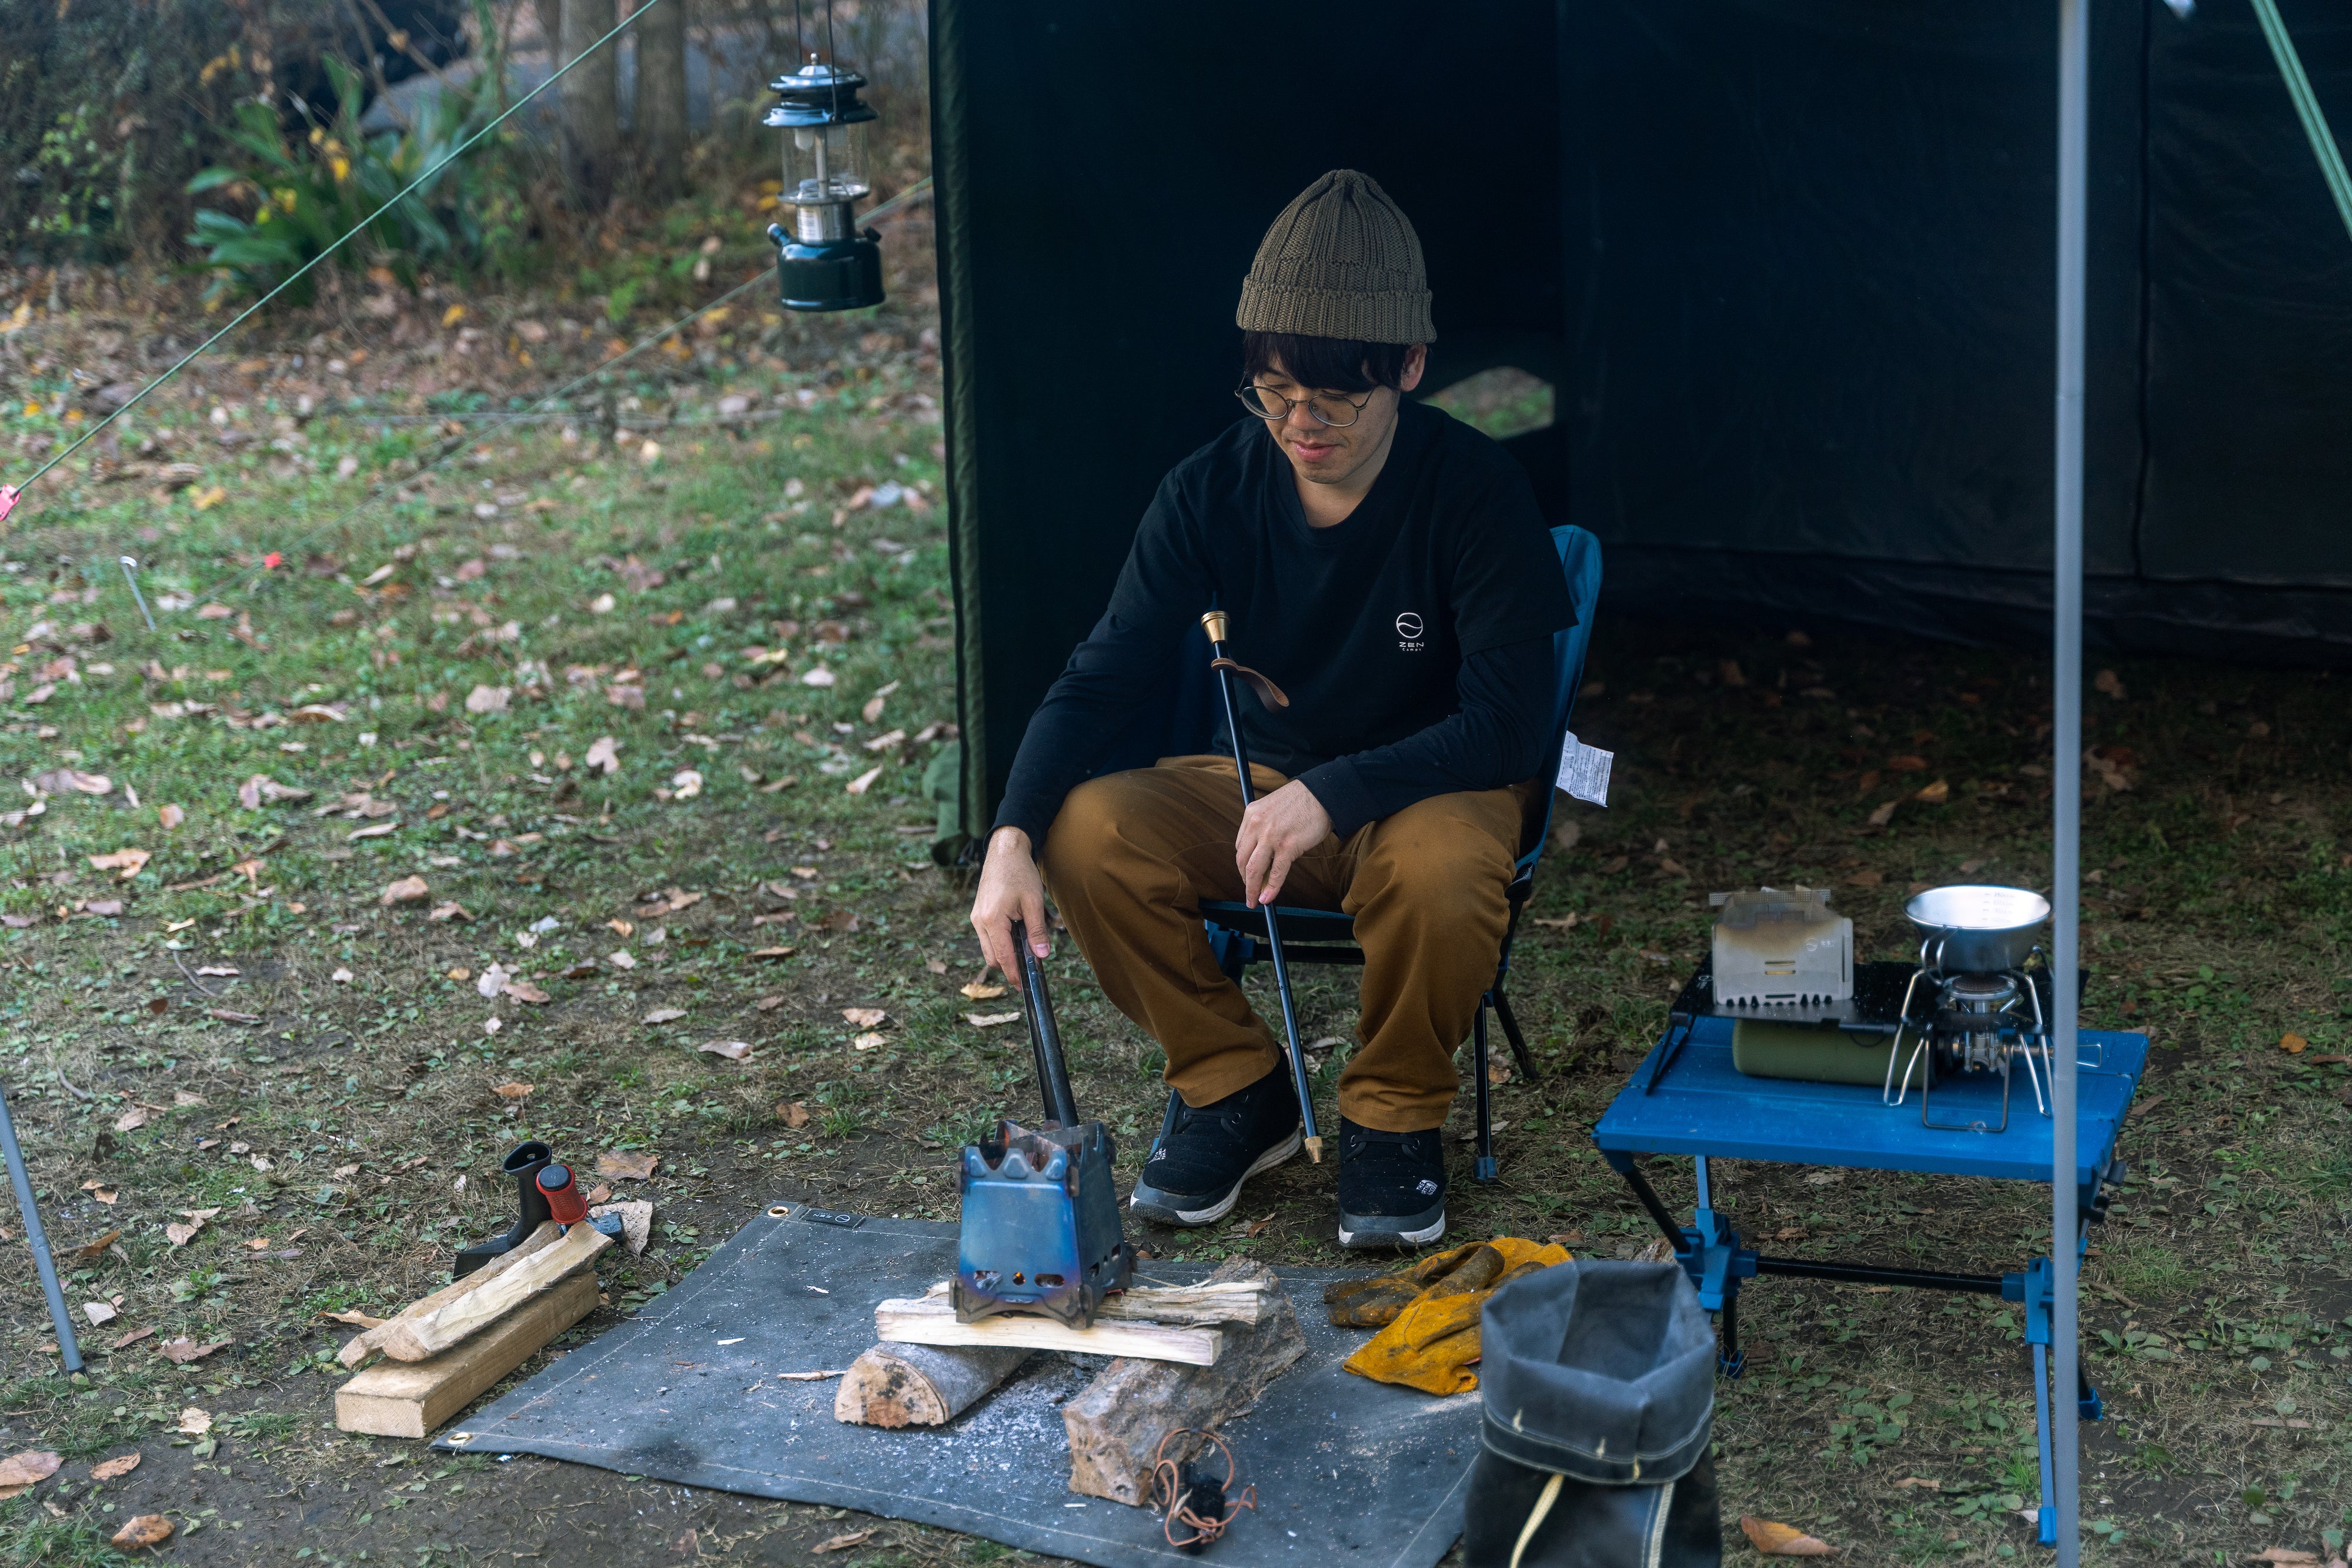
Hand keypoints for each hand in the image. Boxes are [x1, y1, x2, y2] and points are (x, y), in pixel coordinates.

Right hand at [971, 826, 1050, 979]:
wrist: (1004, 851)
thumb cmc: (1019, 873)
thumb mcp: (1033, 903)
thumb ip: (1037, 931)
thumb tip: (1042, 956)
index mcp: (992, 920)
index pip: (1003, 957)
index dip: (1014, 974)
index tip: (1022, 986)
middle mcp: (979, 921)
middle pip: (992, 957)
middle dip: (1008, 967)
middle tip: (1027, 971)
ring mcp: (976, 917)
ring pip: (988, 948)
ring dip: (1004, 954)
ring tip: (1024, 953)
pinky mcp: (978, 913)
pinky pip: (987, 936)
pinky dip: (1000, 942)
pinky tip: (1016, 937)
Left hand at [1234, 780, 1331, 907]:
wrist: (1323, 794)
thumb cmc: (1302, 802)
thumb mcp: (1273, 809)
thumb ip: (1264, 828)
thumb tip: (1264, 857)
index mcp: (1251, 814)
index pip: (1240, 846)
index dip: (1244, 864)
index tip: (1249, 874)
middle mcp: (1256, 825)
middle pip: (1242, 860)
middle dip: (1245, 880)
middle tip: (1249, 892)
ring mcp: (1271, 836)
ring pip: (1254, 870)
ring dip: (1252, 889)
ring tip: (1254, 901)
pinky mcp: (1287, 846)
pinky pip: (1276, 873)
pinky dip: (1271, 888)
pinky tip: (1268, 898)